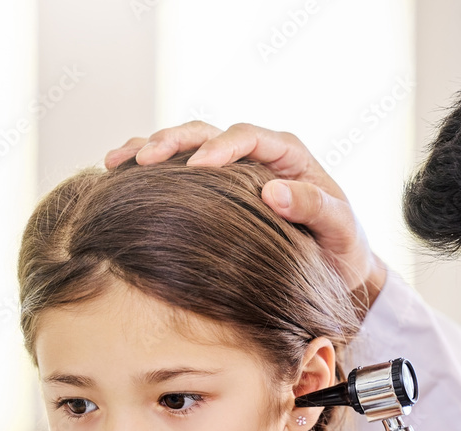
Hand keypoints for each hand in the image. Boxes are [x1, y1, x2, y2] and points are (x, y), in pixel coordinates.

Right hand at [105, 121, 385, 301]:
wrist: (337, 268)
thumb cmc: (343, 249)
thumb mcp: (341, 229)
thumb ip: (316, 207)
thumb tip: (274, 191)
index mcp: (288, 155)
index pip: (248, 137)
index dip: (220, 147)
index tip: (196, 167)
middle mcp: (256, 154)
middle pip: (207, 132)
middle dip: (172, 141)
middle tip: (142, 159)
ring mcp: (232, 170)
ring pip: (185, 145)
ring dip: (149, 148)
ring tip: (116, 161)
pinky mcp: (215, 189)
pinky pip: (178, 171)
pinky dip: (148, 170)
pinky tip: (119, 176)